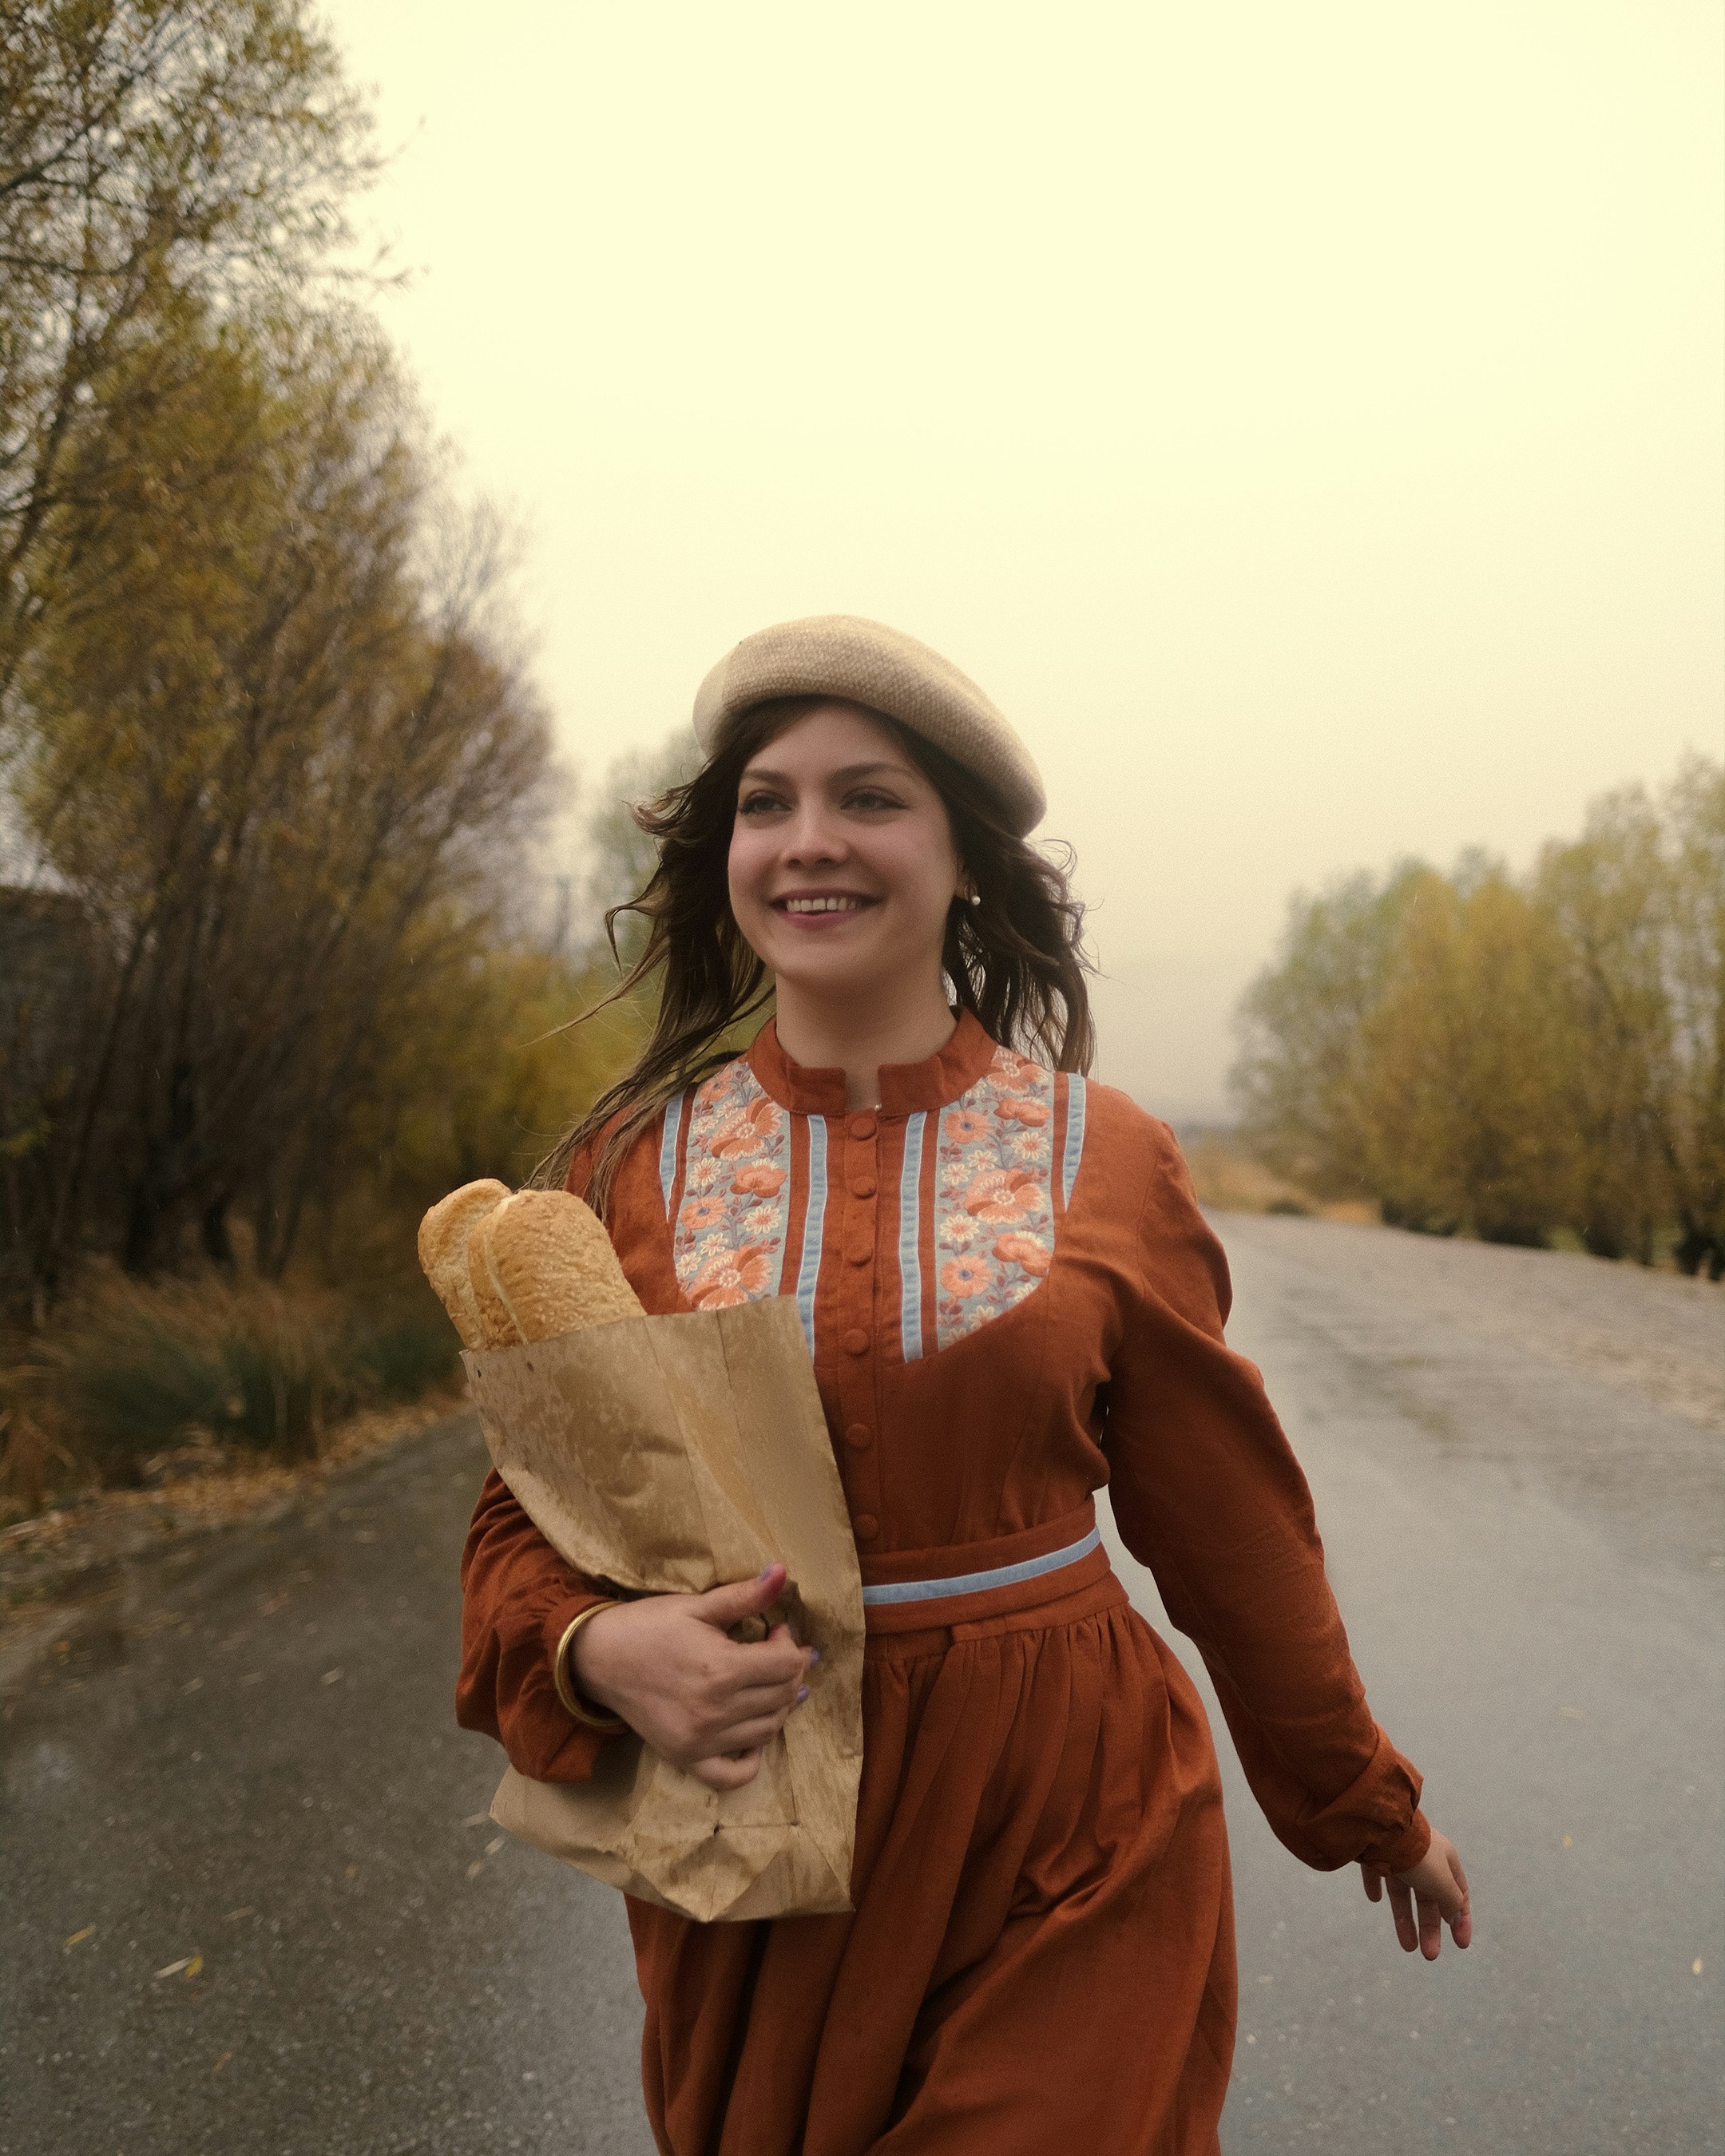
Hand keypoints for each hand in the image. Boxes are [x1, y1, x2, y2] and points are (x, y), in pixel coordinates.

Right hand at [569, 1563, 813, 1791]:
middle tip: (779, 1653)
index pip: (786, 1665)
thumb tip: (783, 1572)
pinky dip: (751, 1760)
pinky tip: (754, 1736)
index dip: (792, 1645)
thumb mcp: (697, 1605)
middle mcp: (715, 1711)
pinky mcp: (686, 1757)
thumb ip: (744, 1595)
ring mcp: (701, 1741)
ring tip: (772, 1684)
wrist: (598, 1658)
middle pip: (781, 1697)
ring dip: (780, 1707)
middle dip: (791, 1672)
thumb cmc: (649, 1626)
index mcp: (721, 1669)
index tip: (778, 1629)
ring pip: (766, 1731)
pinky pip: (732, 1775)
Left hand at [1360, 1827, 1471, 1958]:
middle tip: (1430, 1955)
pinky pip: (1375, 1872)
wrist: (1378, 1825)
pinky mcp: (1372, 1851)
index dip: (1460, 1918)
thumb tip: (1456, 1916)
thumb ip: (1451, 1901)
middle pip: (1429, 1898)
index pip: (1458, 1892)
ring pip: (1403, 1891)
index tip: (1460, 1944)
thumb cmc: (1415, 1854)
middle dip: (1430, 1927)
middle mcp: (1422, 1856)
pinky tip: (1374, 1899)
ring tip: (1408, 1947)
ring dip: (1405, 1919)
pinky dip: (1375, 1885)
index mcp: (1444, 1858)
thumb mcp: (1441, 1881)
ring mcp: (1396, 1853)